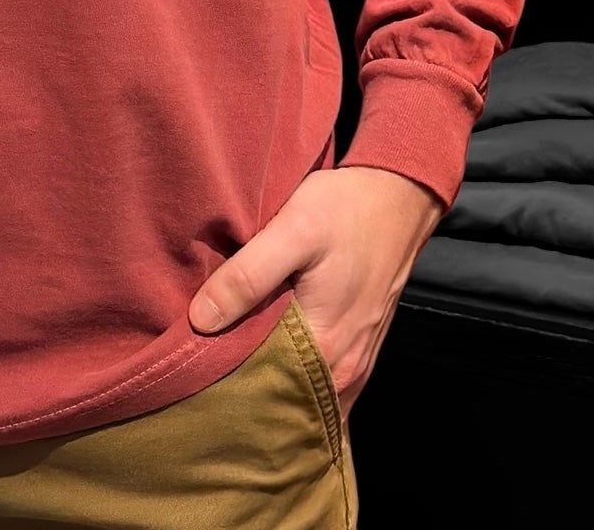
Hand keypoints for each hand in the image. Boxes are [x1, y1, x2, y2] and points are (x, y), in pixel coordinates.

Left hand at [188, 164, 445, 420]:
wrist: (398, 194)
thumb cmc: (345, 210)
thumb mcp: (292, 232)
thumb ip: (248, 277)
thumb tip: (199, 321)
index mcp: (326, 350)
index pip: (267, 395)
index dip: (229, 390)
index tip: (195, 380)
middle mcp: (345, 369)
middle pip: (287, 400)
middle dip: (248, 396)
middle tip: (203, 384)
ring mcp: (357, 359)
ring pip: (305, 393)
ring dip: (272, 387)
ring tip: (228, 376)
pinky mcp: (359, 343)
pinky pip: (323, 378)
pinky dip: (295, 376)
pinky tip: (268, 358)